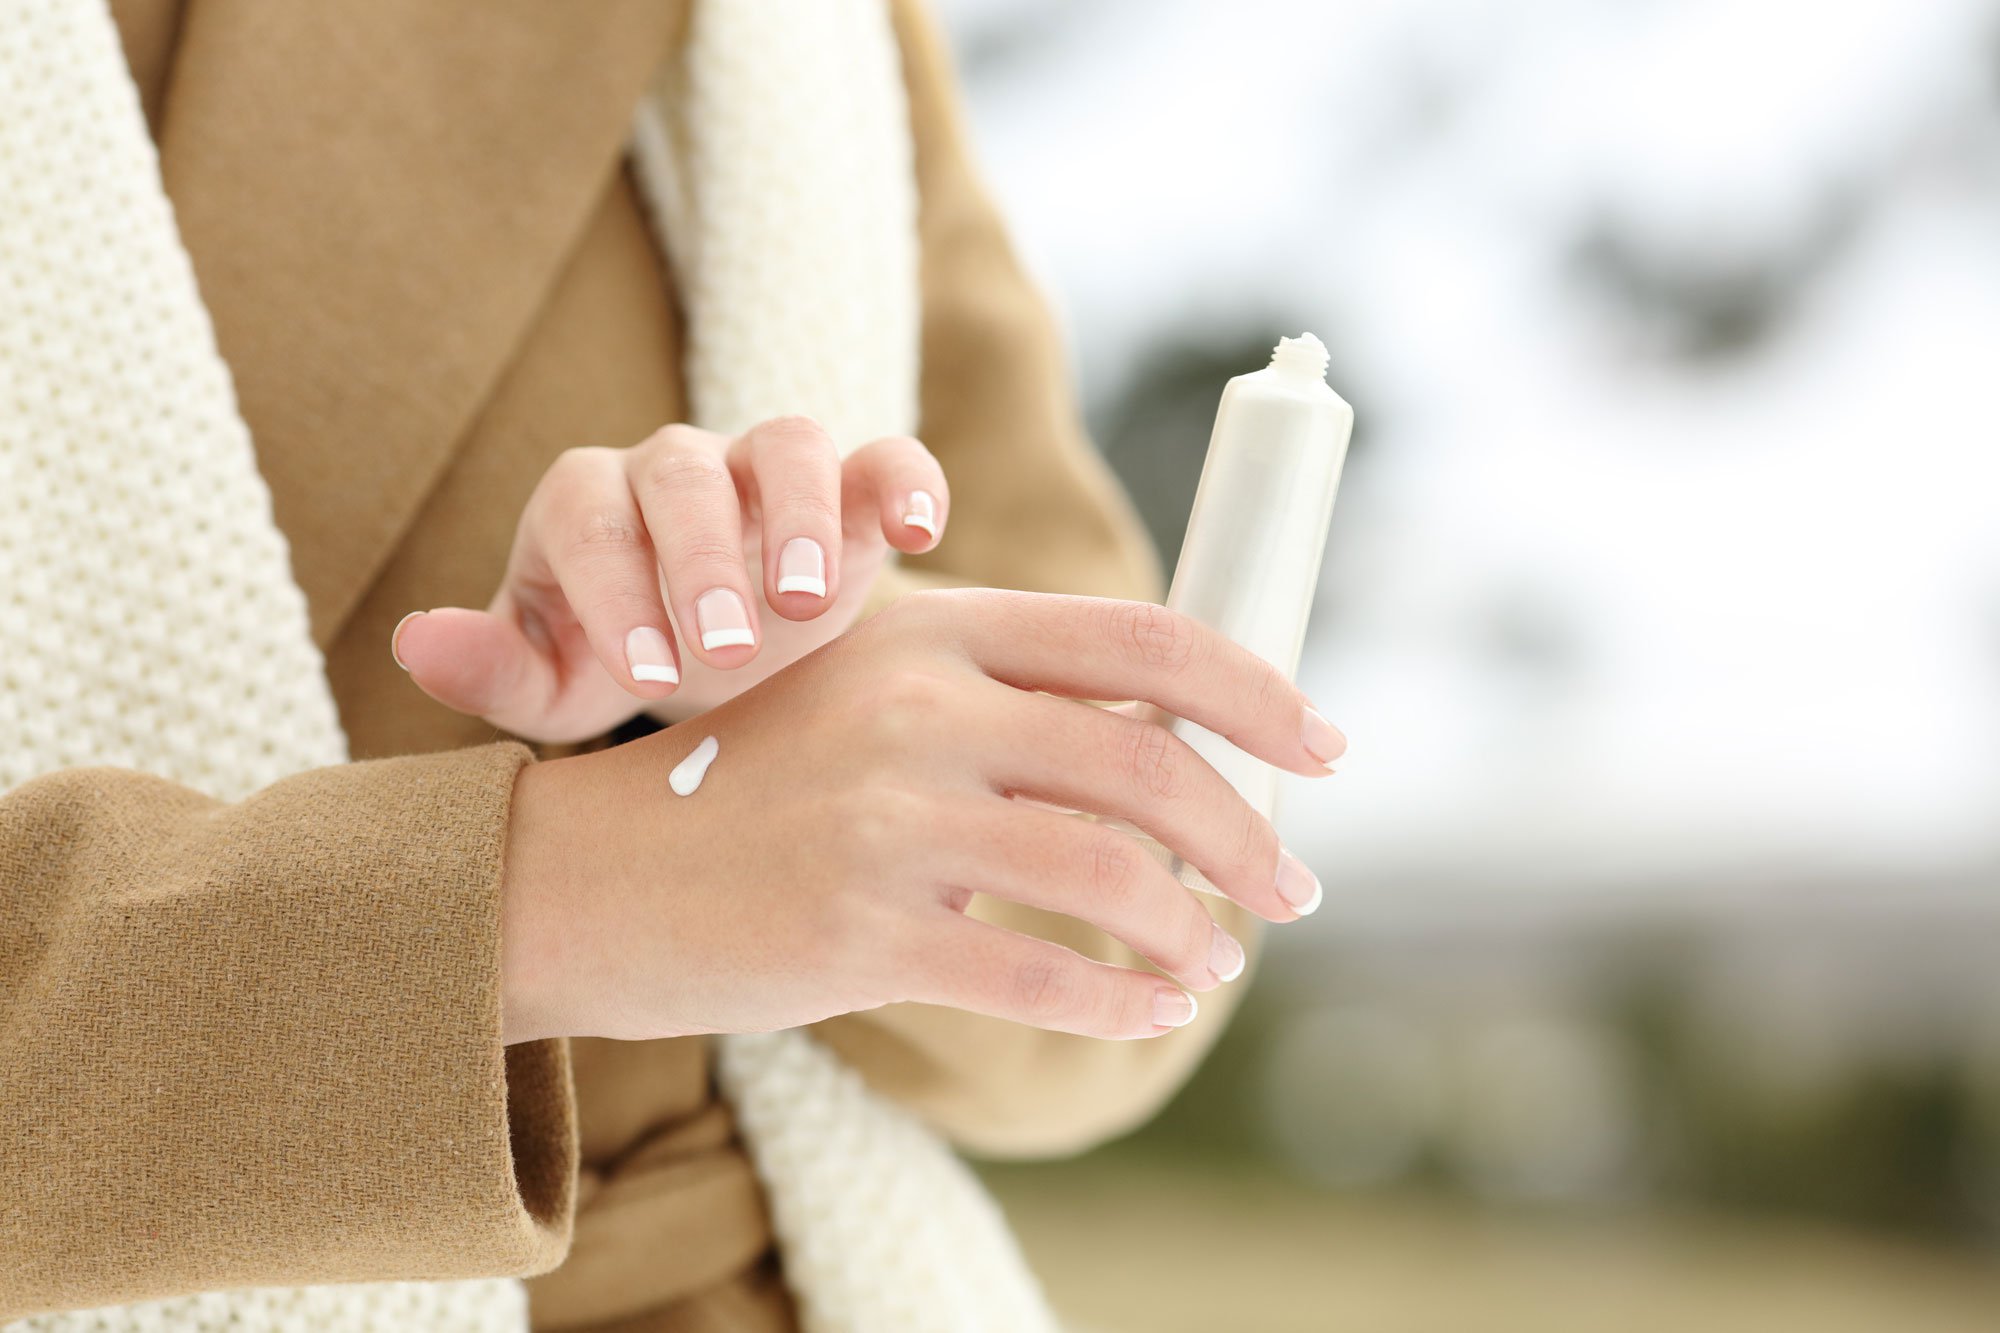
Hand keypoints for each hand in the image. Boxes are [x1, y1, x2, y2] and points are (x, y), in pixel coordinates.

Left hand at [393, 417, 947, 741]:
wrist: (727, 651)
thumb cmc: (630, 660)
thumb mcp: (557, 684)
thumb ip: (491, 669)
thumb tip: (415, 640)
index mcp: (589, 506)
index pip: (587, 520)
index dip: (613, 590)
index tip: (646, 677)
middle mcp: (677, 468)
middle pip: (682, 473)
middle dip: (701, 555)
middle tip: (724, 645)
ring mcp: (768, 469)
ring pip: (788, 441)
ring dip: (797, 509)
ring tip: (804, 599)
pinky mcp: (853, 487)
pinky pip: (886, 457)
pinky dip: (906, 481)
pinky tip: (919, 533)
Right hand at [497, 590, 1348, 1044]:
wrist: (597, 869)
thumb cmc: (757, 779)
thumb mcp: (875, 691)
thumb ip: (1009, 694)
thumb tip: (1177, 742)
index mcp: (937, 629)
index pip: (1144, 642)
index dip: (1260, 693)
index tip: (1326, 746)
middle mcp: (921, 708)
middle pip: (1149, 765)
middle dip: (1249, 837)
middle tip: (1292, 890)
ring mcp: (891, 820)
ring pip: (1112, 878)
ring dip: (1196, 931)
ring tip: (1217, 961)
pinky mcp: (862, 931)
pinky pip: (1041, 976)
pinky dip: (1122, 1001)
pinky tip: (1148, 1010)